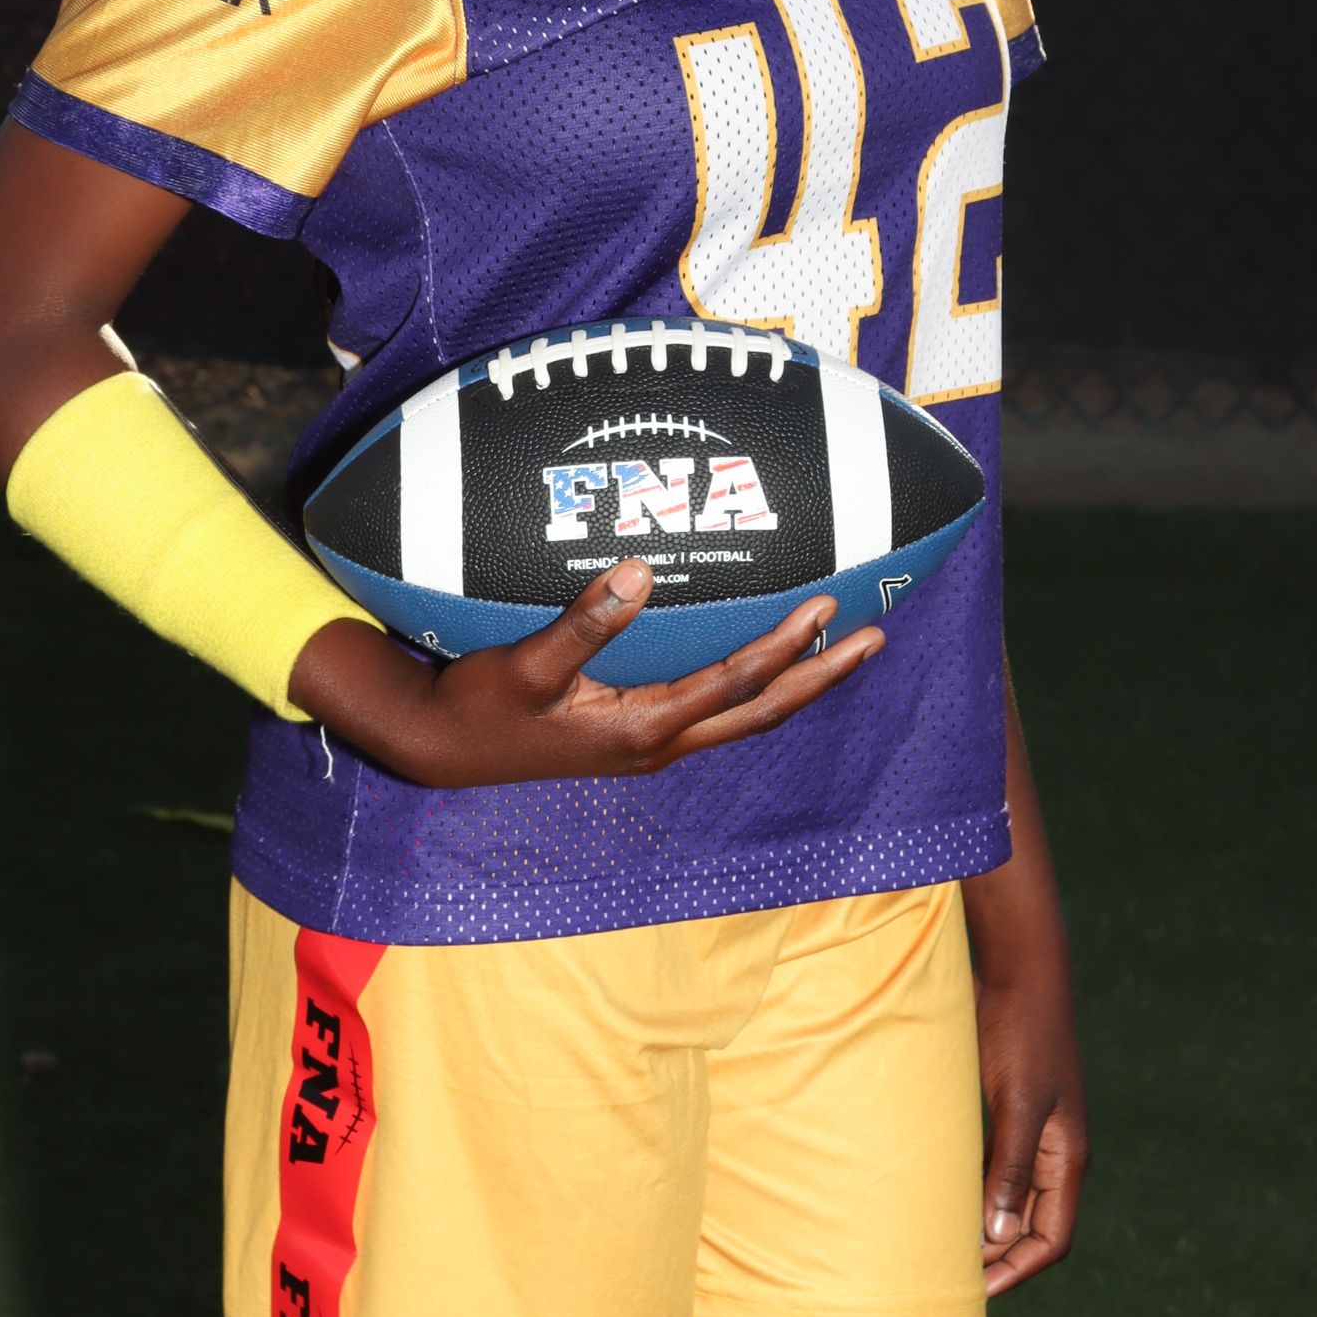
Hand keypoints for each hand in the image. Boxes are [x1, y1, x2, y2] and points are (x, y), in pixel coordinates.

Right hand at [287, 558, 882, 788]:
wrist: (442, 746)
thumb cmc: (481, 703)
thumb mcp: (526, 662)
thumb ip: (584, 622)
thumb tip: (641, 571)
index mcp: (641, 729)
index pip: (734, 685)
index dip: (785, 647)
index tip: (827, 607)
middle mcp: (658, 743)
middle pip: (762, 713)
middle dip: (821, 675)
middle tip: (874, 638)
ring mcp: (651, 744)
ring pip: (745, 716)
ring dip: (798, 683)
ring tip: (839, 647)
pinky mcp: (636, 734)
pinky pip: (716, 709)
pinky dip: (755, 685)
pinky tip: (766, 660)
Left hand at [975, 959, 1088, 1296]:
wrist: (1019, 973)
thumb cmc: (1022, 1032)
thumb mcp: (1017, 1100)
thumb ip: (1009, 1166)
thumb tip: (997, 1235)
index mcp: (1066, 1158)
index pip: (1051, 1239)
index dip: (1018, 1269)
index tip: (977, 1289)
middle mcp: (1054, 1153)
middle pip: (1030, 1226)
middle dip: (997, 1257)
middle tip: (950, 1277)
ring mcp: (1033, 1132)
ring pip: (1010, 1199)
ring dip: (983, 1226)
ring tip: (942, 1248)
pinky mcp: (1010, 1111)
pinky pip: (995, 1168)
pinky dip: (973, 1189)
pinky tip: (941, 1198)